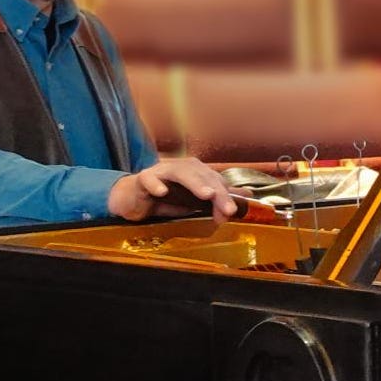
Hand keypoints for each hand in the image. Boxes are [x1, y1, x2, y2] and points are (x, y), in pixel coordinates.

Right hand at [108, 157, 241, 221]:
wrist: (133, 200)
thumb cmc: (166, 198)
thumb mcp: (195, 201)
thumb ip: (218, 197)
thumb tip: (247, 195)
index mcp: (196, 172)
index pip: (215, 181)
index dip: (225, 196)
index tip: (232, 213)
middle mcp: (181, 167)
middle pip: (202, 175)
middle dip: (217, 192)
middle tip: (227, 209)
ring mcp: (162, 171)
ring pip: (180, 173)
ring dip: (194, 183)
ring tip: (206, 194)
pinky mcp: (142, 179)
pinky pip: (149, 179)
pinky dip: (155, 184)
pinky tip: (161, 192)